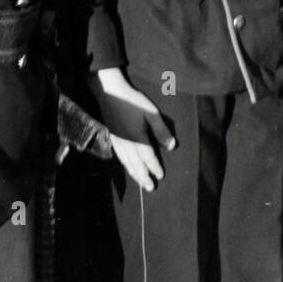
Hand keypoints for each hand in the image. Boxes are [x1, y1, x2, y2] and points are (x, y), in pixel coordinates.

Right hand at [89, 67, 173, 191]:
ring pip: (127, 163)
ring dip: (135, 174)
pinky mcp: (113, 138)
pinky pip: (120, 157)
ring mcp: (118, 142)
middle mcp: (127, 143)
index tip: (161, 176)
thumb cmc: (133, 101)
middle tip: (151, 188)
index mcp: (137, 137)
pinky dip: (126, 166)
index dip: (155, 167)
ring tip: (141, 182)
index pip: (148, 157)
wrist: (110, 93)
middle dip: (144, 177)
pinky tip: (128, 168)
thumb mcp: (151, 113)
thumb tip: (172, 146)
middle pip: (136, 165)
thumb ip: (161, 130)